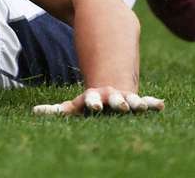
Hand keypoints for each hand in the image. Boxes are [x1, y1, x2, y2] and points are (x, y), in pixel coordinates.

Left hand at [32, 86, 163, 116]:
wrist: (110, 83)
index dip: (93, 102)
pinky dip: (152, 104)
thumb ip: (57, 110)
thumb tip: (34, 112)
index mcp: (94, 98)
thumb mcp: (75, 104)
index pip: (92, 100)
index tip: (94, 106)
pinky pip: (147, 102)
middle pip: (114, 99)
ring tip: (140, 105)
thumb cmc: (90, 101)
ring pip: (131, 100)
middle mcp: (111, 97)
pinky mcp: (137, 100)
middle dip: (116, 102)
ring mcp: (125, 98)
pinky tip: (161, 105)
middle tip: (121, 105)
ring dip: (136, 103)